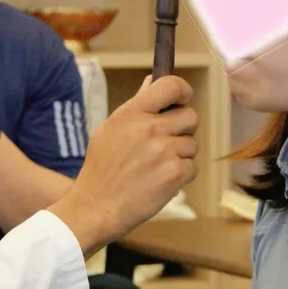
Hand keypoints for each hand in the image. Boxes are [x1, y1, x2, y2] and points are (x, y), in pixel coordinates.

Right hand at [48, 75, 198, 257]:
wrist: (95, 208)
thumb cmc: (101, 170)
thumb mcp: (110, 130)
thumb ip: (136, 106)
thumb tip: (152, 80)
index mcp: (132, 114)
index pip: (171, 85)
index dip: (183, 90)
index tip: (183, 98)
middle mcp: (149, 128)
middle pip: (191, 116)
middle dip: (183, 129)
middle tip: (166, 143)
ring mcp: (164, 151)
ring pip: (192, 145)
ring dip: (180, 156)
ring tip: (155, 167)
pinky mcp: (174, 173)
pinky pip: (192, 167)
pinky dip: (181, 176)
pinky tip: (160, 181)